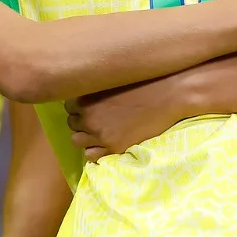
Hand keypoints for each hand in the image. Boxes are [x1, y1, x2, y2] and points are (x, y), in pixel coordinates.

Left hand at [67, 80, 183, 161]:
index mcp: (86, 97)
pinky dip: (95, 151)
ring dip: (86, 137)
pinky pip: (90, 156)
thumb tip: (82, 97)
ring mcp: (99, 133)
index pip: (68, 106)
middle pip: (71, 124)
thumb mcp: (112, 81)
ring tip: (100, 132)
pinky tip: (106, 144)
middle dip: (81, 122)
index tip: (89, 107)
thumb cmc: (143, 82)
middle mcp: (88, 116)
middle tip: (97, 119)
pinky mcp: (113, 146)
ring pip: (77, 141)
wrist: (168, 95)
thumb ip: (94, 91)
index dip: (79, 108)